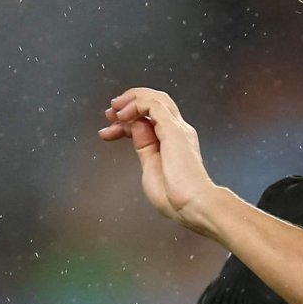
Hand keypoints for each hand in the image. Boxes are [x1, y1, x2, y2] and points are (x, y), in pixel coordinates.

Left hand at [101, 88, 224, 232]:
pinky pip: (152, 104)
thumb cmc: (176, 198)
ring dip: (131, 99)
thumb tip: (135, 127)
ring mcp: (176, 128)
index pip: (148, 121)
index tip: (108, 131)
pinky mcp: (172, 128)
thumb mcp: (150, 168)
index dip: (126, 123)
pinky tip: (122, 115)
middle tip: (109, 114)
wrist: (193, 205)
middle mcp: (177, 132)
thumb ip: (143, 146)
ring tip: (114, 109)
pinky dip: (135, 104)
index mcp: (173, 143)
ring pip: (154, 98)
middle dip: (128, 104)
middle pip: (152, 104)